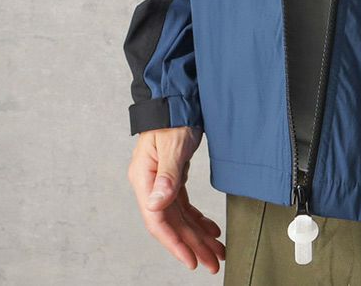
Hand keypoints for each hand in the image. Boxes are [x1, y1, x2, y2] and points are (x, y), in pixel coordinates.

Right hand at [128, 126, 224, 272]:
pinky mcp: (173, 178)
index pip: (158, 221)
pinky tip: (210, 229)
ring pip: (180, 218)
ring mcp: (161, 183)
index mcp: (145, 179)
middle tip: (212, 262)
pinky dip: (197, 219)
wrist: (176, 98)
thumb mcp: (172, 144)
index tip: (191, 260)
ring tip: (215, 251)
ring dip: (197, 236)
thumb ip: (167, 175)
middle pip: (171, 224)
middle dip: (192, 245)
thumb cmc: (172, 116)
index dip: (174, 243)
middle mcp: (151, 185)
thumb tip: (158, 204)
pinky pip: (184, 206)